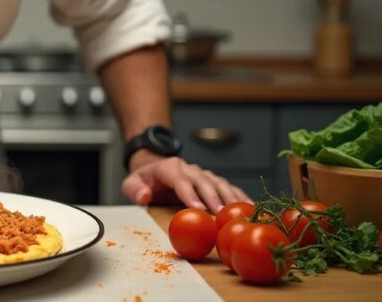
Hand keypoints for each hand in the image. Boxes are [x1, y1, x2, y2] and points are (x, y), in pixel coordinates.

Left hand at [121, 154, 250, 213]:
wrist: (154, 167)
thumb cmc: (144, 180)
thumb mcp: (130, 183)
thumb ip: (133, 189)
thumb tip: (145, 196)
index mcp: (169, 167)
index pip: (180, 180)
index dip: (190, 193)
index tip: (199, 209)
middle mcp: (189, 168)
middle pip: (203, 181)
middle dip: (213, 197)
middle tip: (221, 214)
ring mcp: (202, 173)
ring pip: (219, 182)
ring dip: (230, 197)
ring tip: (239, 211)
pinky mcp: (212, 180)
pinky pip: (228, 186)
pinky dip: (239, 195)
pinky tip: (250, 206)